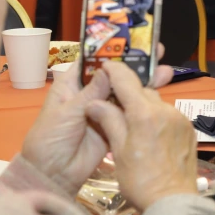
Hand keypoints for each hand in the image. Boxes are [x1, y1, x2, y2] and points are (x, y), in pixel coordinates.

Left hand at [19, 44, 173, 186]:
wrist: (52, 174)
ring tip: (165, 72)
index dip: (110, 50)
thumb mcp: (68, 112)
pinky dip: (142, 105)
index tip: (131, 39)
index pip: (92, 61)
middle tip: (156, 52)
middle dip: (133, 64)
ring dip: (143, 83)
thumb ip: (91, 92)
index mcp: (72, 84)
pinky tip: (159, 96)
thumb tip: (110, 68)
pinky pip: (129, 114)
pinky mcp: (114, 127)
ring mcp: (104, 111)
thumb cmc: (50, 138)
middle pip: (114, 75)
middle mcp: (89, 94)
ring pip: (125, 93)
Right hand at [85, 61, 197, 211]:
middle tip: (113, 104)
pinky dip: (157, 118)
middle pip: (143, 91)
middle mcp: (166, 110)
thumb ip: (109, 120)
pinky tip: (149, 134)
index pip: (126, 80)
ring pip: (157, 103)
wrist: (172, 203)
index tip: (105, 66)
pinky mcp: (189, 130)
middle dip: (128, 94)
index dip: (113, 70)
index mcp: (145, 113)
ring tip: (131, 124)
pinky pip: (169, 115)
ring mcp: (180, 120)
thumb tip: (95, 103)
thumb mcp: (118, 151)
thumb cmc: (140, 181)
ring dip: (143, 107)